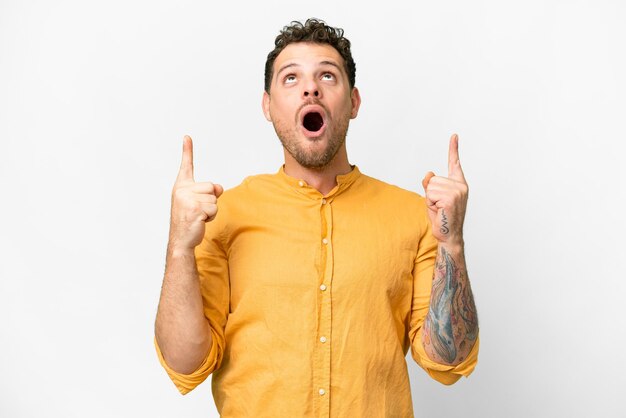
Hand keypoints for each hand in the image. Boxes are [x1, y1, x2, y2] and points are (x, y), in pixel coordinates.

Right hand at [168, 136, 222, 251]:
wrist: (181, 240)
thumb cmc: (189, 220)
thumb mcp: (199, 202)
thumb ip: (208, 192)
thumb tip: (219, 187)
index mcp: (181, 186)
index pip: (186, 166)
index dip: (187, 151)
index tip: (187, 137)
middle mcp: (182, 190)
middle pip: (211, 187)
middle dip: (210, 200)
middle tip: (198, 211)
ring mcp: (187, 199)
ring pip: (214, 199)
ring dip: (211, 210)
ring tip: (198, 217)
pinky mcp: (195, 209)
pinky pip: (214, 208)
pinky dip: (211, 217)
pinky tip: (199, 221)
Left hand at [422, 134, 467, 244]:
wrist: (448, 235)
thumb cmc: (441, 217)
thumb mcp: (432, 198)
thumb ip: (430, 184)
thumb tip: (428, 174)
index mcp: (458, 184)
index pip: (454, 163)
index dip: (453, 149)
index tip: (454, 136)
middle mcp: (460, 186)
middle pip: (433, 180)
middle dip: (430, 194)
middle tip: (439, 206)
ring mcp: (457, 191)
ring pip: (430, 187)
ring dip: (430, 200)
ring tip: (439, 209)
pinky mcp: (451, 198)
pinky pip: (430, 194)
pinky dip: (430, 204)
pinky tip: (440, 211)